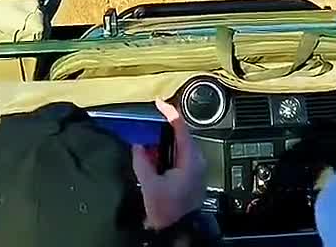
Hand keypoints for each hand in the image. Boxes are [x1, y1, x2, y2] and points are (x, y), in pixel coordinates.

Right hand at [132, 98, 206, 230]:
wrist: (179, 231)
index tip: (159, 103)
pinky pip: (180, 158)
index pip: (181, 127)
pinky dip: (167, 155)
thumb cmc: (168, 211)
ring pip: (180, 147)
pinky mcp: (192, 177)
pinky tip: (157, 164)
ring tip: (150, 152)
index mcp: (190, 159)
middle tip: (148, 132)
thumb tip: (137, 147)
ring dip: (164, 146)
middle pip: (181, 136)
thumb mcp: (150, 185)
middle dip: (163, 132)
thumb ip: (142, 162)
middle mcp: (197, 161)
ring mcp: (196, 169)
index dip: (170, 112)